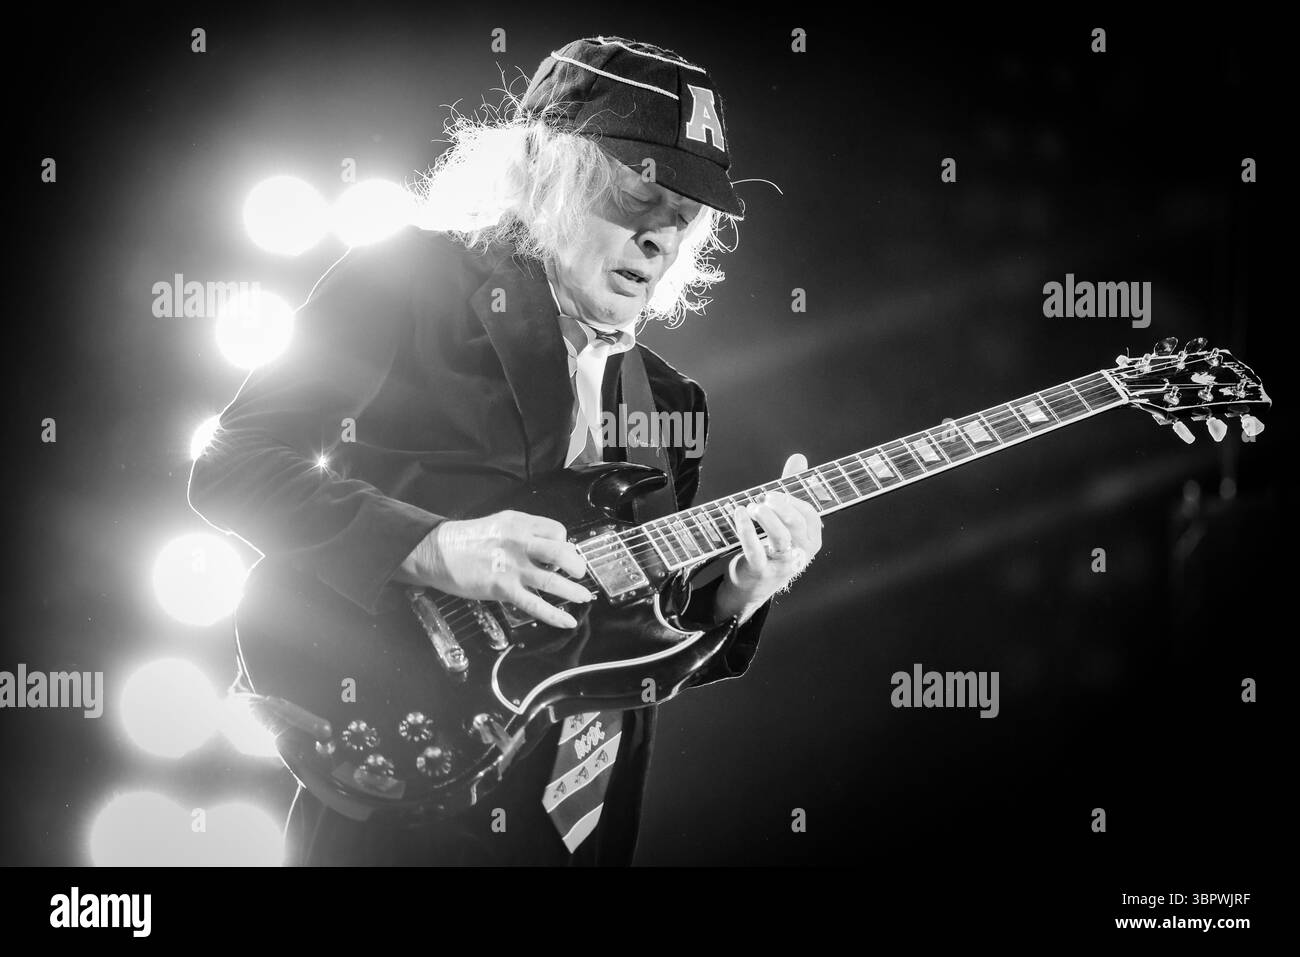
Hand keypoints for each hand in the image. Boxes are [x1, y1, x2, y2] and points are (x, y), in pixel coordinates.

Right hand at [396, 510, 591, 628]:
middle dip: (576, 565)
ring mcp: (512, 567)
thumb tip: (548, 552)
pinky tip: (567, 620)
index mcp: (520, 523)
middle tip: (580, 573)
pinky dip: (555, 615)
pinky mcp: (503, 589)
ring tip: (583, 596)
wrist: (437, 552)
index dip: (564, 543)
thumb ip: (524, 534)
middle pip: (561, 552)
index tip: (562, 554)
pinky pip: (535, 604)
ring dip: (572, 591)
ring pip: (552, 580)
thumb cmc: (467, 539)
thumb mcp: (500, 523)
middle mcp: (520, 543)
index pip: (557, 531)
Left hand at [714, 453, 822, 621]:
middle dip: (781, 506)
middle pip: (797, 525)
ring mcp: (781, 565)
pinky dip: (745, 530)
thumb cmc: (769, 549)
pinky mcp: (760, 572)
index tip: (775, 493)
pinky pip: (755, 550)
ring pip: (780, 539)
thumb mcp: (782, 522)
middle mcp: (800, 554)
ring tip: (753, 507)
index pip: (810, 515)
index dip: (793, 500)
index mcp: (810, 541)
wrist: (749, 588)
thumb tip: (799, 458)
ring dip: (766, 518)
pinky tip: (738, 514)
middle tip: (764, 498)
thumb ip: (790, 491)